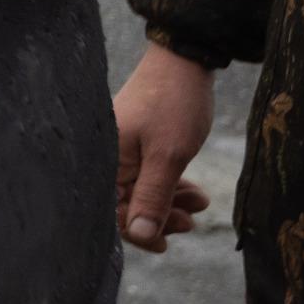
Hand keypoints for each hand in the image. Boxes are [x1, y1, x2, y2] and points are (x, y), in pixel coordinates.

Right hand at [113, 42, 216, 252]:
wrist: (184, 59)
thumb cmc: (173, 104)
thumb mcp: (168, 156)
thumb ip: (152, 198)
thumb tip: (138, 236)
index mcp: (104, 159)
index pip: (111, 210)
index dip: (137, 231)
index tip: (165, 244)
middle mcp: (106, 155)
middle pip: (125, 202)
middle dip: (159, 217)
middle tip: (189, 223)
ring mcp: (121, 147)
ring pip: (140, 188)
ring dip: (170, 202)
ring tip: (199, 204)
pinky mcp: (136, 140)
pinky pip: (148, 173)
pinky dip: (170, 184)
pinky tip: (193, 191)